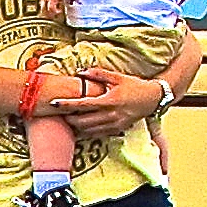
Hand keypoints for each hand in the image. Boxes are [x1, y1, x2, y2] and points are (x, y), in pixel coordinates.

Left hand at [49, 73, 164, 132]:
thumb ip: (98, 74)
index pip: (82, 104)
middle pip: (82, 121)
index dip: (66, 105)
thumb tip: (80, 71)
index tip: (53, 103)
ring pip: (88, 130)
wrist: (153, 99)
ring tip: (68, 119)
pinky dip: (86, 132)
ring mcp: (113, 125)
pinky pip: (96, 134)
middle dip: (68, 118)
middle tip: (59, 112)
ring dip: (75, 126)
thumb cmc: (134, 86)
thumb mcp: (117, 77)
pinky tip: (79, 127)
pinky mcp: (116, 130)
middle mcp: (110, 115)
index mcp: (109, 101)